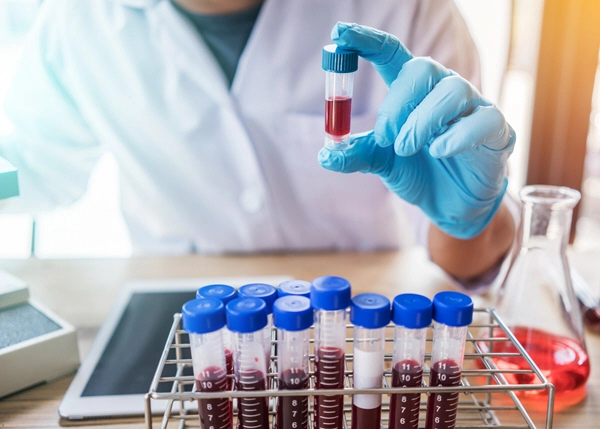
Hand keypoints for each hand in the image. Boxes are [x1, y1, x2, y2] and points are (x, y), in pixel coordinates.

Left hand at [318, 23, 515, 238]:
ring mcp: (472, 107)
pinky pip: (482, 120)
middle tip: (385, 137)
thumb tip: (325, 155)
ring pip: (452, 91)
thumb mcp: (383, 163)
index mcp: (413, 92)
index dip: (366, 41)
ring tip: (405, 149)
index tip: (340, 32)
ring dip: (421, 122)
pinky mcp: (497, 129)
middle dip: (397, 102)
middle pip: (422, 68)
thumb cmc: (419, 172)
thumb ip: (358, 154)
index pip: (391, 53)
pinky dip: (456, 136)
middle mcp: (443, 90)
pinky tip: (439, 152)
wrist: (451, 205)